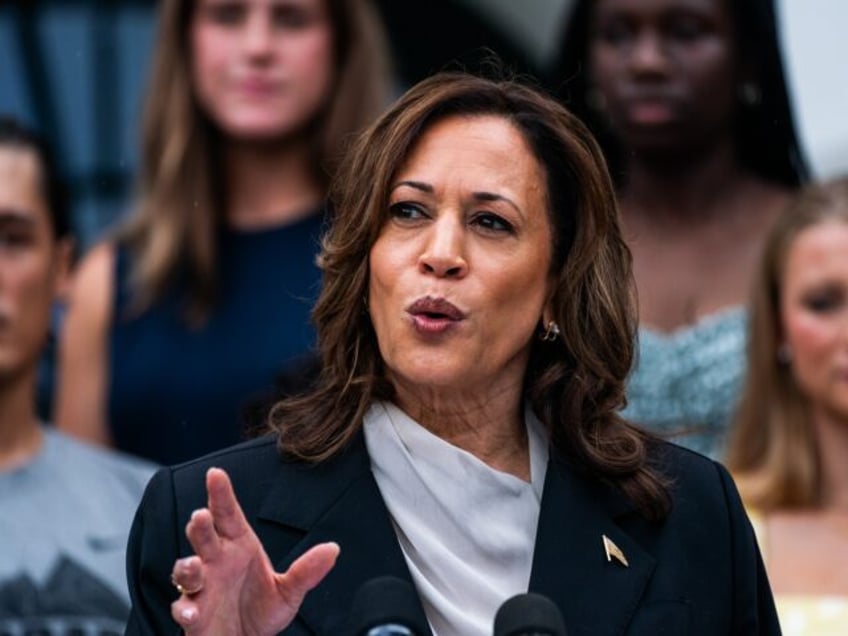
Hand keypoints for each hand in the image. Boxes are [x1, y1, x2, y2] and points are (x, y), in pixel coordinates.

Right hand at [169, 467, 339, 634]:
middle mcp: (216, 562)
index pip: (228, 515)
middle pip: (203, 536)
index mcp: (238, 547)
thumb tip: (332, 550)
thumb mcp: (289, 592)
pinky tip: (193, 610)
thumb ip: (306, 571)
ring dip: (187, 565)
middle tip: (201, 515)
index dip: (221, 494)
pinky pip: (184, 607)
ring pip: (186, 569)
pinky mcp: (194, 613)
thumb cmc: (262, 612)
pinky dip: (186, 608)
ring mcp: (203, 586)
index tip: (216, 474)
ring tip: (194, 565)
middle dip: (199, 525)